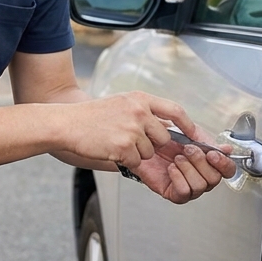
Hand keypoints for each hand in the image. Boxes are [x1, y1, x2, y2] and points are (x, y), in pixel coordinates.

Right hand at [62, 91, 184, 167]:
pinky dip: (125, 160)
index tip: (195, 135)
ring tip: (115, 141)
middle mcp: (139, 112)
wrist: (67, 124)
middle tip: (131, 140)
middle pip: (163, 137)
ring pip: (149, 152)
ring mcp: (132, 129)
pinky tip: (111, 149)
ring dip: (136, 153)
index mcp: (140, 99)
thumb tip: (166, 126)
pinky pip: (136, 161)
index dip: (188, 124)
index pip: (175, 110)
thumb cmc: (91, 116)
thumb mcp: (121, 103)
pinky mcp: (124, 146)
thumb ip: (144, 111)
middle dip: (152, 144)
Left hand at [131, 131, 236, 203]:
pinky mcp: (174, 193)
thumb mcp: (190, 134)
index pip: (228, 170)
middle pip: (214, 179)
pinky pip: (184, 192)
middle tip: (187, 149)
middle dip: (200, 162)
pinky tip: (171, 168)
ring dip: (188, 168)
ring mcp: (189, 187)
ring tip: (177, 157)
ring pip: (200, 186)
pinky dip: (178, 178)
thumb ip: (208, 141)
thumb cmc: (165, 139)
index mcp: (209, 163)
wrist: (143, 141)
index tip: (212, 154)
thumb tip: (227, 149)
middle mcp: (202, 177)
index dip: (223, 163)